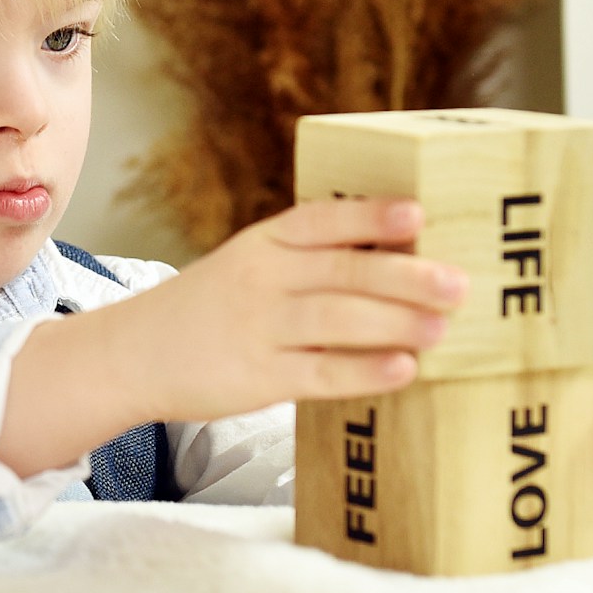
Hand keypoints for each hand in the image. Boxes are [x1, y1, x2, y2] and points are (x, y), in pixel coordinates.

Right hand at [104, 196, 467, 424]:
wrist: (134, 353)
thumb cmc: (210, 307)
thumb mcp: (249, 265)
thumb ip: (309, 261)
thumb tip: (403, 261)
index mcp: (264, 244)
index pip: (322, 221)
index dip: (371, 216)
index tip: (417, 214)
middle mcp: (262, 280)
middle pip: (342, 271)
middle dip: (405, 276)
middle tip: (457, 283)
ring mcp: (259, 329)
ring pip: (336, 319)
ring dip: (395, 321)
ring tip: (442, 326)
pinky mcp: (258, 378)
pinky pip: (320, 373)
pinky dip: (364, 371)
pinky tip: (403, 369)